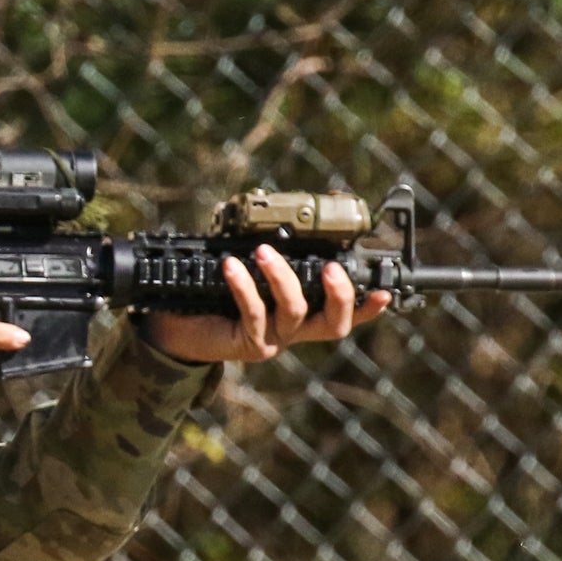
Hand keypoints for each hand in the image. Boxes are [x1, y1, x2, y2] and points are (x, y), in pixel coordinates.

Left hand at [143, 245, 389, 363]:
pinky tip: (230, 266)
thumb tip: (275, 217)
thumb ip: (269, 254)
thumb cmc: (213, 295)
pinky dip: (244, 285)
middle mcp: (294, 331)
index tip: (386, 292)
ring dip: (282, 277)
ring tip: (263, 252)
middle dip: (340, 294)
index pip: (345, 315)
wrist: (175, 328)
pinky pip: (254, 313)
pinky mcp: (247, 344)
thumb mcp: (247, 272)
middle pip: (334, 324)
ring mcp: (273, 340)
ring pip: (294, 311)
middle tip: (332, 267)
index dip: (368, 308)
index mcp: (302, 315)